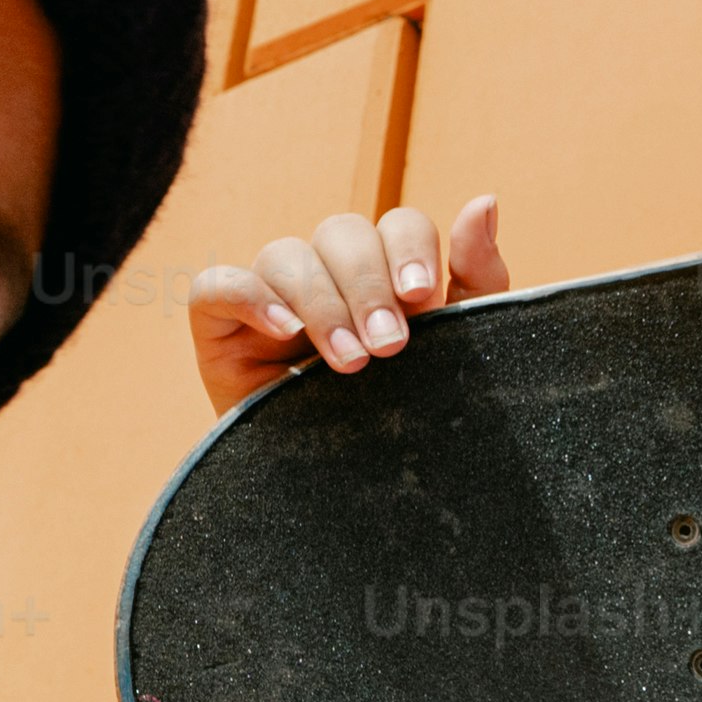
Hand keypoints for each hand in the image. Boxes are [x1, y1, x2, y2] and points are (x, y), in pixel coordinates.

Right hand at [185, 193, 510, 404]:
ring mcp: (269, 297)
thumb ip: (476, 275)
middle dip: (368, 286)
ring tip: (349, 363)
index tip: (421, 297)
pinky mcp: (220, 329)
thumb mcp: (457, 348)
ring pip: (285, 254)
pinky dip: (248, 295)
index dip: (409, 248)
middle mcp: (326, 273)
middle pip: (342, 232)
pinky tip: (282, 331)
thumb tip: (485, 200)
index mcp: (385, 271)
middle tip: (390, 348)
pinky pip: (215, 286)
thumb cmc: (410, 418)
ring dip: (320, 302)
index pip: (397, 224)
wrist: (357, 501)